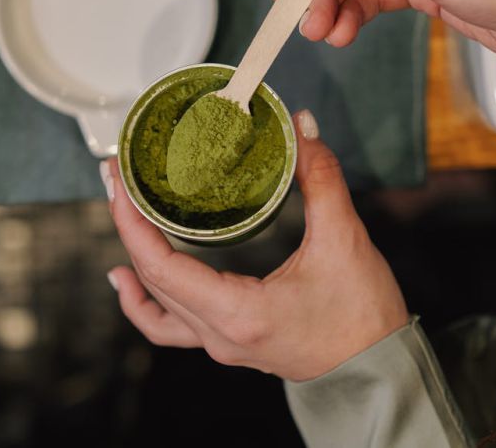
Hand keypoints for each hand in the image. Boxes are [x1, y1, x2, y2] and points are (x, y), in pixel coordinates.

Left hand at [104, 110, 408, 380]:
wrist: (378, 369)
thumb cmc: (363, 315)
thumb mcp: (344, 239)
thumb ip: (321, 178)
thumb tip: (301, 127)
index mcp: (239, 312)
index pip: (160, 266)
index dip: (131, 221)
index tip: (118, 180)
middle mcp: (220, 335)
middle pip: (152, 280)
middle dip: (128, 225)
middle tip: (118, 177)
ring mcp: (222, 343)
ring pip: (156, 306)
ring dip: (133, 260)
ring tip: (122, 218)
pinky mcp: (232, 341)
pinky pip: (171, 326)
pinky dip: (145, 301)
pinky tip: (129, 278)